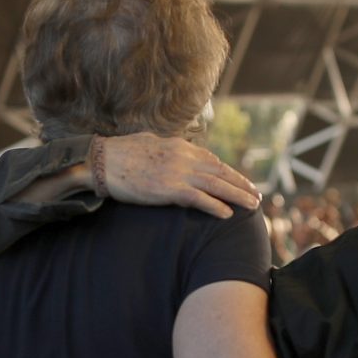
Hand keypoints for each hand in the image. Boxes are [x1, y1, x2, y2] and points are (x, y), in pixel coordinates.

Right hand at [94, 134, 260, 218]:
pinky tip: (228, 214)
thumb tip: (171, 147)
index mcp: (178, 146)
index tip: (240, 181)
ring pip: (216, 185)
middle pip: (220, 172)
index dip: (228, 172)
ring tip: (252, 206)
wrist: (101, 161)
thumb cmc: (119, 153)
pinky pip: (199, 199)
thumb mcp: (148, 142)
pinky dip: (216, 206)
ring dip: (237, 195)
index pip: (211, 160)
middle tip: (256, 194)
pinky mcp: (168, 189)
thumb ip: (165, 147)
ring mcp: (177, 173)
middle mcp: (183, 157)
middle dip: (241, 183)